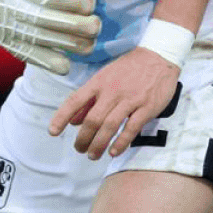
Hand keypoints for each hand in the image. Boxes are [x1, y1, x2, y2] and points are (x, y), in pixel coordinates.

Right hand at [0, 0, 101, 75]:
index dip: (72, 0)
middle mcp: (8, 5)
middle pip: (46, 20)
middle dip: (76, 26)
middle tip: (96, 25)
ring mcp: (6, 26)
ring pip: (41, 41)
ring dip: (69, 45)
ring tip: (91, 42)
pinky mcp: (6, 41)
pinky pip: (28, 56)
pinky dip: (48, 62)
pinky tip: (67, 64)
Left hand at [48, 48, 179, 159]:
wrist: (159, 56)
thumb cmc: (129, 68)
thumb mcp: (105, 77)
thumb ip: (89, 99)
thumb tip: (73, 120)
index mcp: (99, 82)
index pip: (75, 100)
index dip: (61, 116)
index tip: (53, 132)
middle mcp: (112, 91)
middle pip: (92, 119)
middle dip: (83, 138)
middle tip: (79, 149)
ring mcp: (130, 99)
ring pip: (110, 126)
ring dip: (99, 144)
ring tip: (93, 155)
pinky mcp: (147, 107)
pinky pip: (132, 128)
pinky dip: (121, 142)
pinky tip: (113, 152)